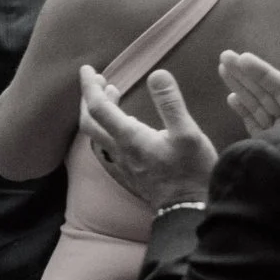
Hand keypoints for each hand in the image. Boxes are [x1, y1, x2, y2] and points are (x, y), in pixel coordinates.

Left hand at [78, 65, 216, 208]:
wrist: (188, 210)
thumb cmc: (191, 172)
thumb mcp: (188, 134)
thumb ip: (170, 103)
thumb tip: (157, 74)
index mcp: (129, 138)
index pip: (98, 107)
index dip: (90, 86)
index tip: (88, 69)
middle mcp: (118, 151)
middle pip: (90, 122)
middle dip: (90, 98)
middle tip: (99, 79)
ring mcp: (121, 164)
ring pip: (97, 135)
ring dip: (98, 113)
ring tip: (111, 94)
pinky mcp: (128, 173)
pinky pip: (106, 146)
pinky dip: (107, 128)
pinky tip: (122, 125)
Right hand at [218, 49, 279, 135]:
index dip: (261, 72)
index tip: (243, 58)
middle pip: (264, 91)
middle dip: (244, 74)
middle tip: (225, 56)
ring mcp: (276, 130)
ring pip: (256, 104)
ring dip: (239, 87)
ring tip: (223, 69)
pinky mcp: (266, 143)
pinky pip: (254, 124)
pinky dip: (243, 111)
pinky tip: (232, 98)